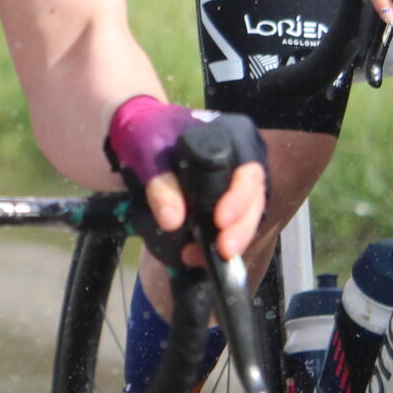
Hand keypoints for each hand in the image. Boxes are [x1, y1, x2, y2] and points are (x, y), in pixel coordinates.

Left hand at [109, 96, 269, 267]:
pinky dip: (214, 244)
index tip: (220, 220)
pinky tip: (195, 257)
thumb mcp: (150, 153)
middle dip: (240, 229)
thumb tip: (172, 222)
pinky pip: (230, 227)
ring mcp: (236, 187)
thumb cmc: (150, 135)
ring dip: (229, 241)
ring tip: (197, 257)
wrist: (139, 138)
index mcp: (234, 140)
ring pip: (246, 218)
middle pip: (253, 200)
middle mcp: (242, 165)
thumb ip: (161, 185)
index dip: (240, 199)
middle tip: (223, 250)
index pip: (248, 172)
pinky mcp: (225, 206)